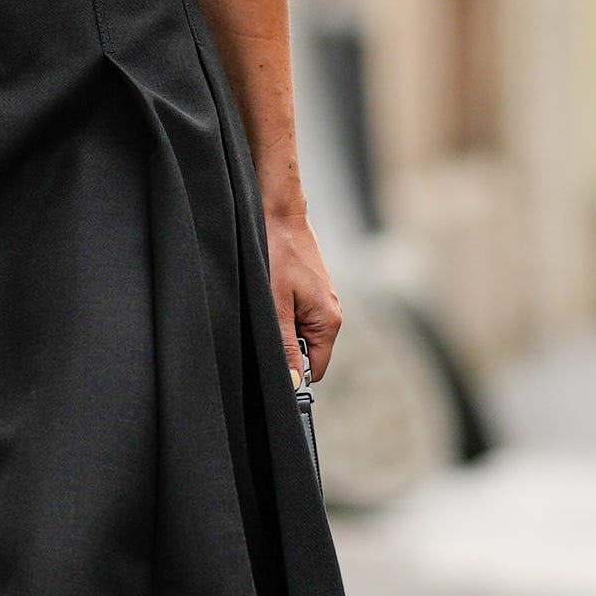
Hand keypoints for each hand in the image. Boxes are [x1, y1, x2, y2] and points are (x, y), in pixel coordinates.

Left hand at [267, 208, 341, 382]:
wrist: (280, 214)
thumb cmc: (278, 253)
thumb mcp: (276, 305)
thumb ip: (285, 345)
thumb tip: (292, 382)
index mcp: (328, 321)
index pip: (315, 370)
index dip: (294, 374)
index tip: (272, 365)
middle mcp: (331, 314)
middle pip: (308, 353)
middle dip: (286, 349)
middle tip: (264, 329)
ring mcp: (322, 302)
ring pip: (300, 334)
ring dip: (282, 330)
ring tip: (267, 308)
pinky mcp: (312, 292)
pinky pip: (298, 317)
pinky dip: (283, 315)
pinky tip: (270, 298)